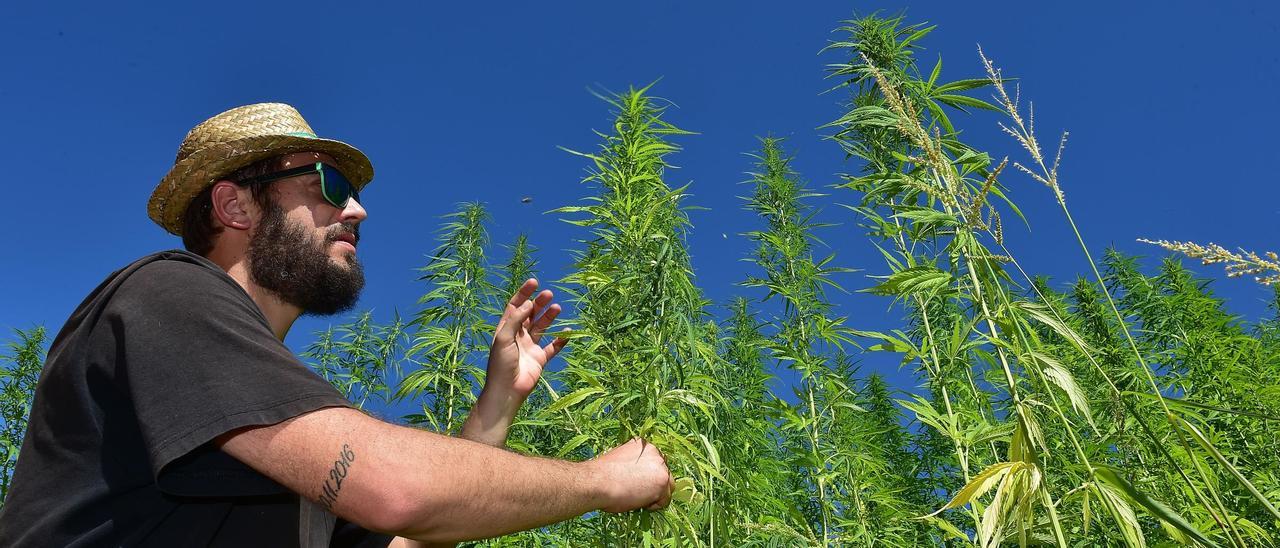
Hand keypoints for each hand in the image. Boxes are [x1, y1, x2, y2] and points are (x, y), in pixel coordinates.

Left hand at [487, 278, 566, 398]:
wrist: (507, 390)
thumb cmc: (501, 364)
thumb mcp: (503, 338)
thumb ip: (515, 320)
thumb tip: (528, 303)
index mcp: (507, 329)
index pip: (515, 306)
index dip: (523, 293)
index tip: (534, 282)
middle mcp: (519, 336)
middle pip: (530, 314)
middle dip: (539, 303)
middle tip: (548, 294)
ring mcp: (530, 347)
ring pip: (542, 327)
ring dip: (549, 317)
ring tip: (557, 307)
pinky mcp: (540, 359)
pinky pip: (553, 347)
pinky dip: (561, 340)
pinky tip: (568, 332)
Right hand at [591, 438, 673, 512]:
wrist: (598, 481)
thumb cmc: (602, 475)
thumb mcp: (620, 460)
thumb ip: (634, 464)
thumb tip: (638, 476)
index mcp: (643, 444)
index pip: (655, 463)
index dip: (647, 476)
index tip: (637, 483)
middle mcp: (655, 452)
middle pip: (663, 473)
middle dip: (653, 485)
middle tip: (637, 493)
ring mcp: (661, 467)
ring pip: (667, 486)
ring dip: (655, 495)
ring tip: (637, 498)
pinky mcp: (663, 481)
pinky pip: (665, 500)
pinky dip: (654, 505)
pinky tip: (639, 502)